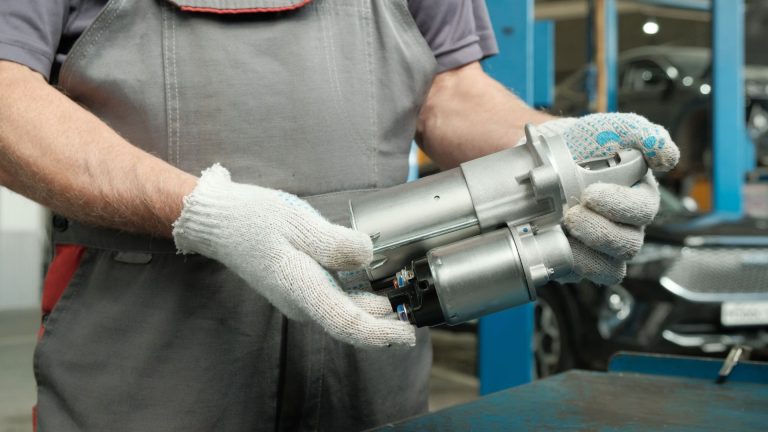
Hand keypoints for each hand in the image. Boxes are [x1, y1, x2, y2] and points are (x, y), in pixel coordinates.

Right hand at [172, 164, 413, 346]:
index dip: (381, 332)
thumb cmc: (255, 218)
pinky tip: (374, 283)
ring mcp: (299, 297)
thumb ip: (335, 243)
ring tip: (401, 296)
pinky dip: (357, 296)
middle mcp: (302, 302)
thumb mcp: (298, 222)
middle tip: (415, 311)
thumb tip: (368, 255)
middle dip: (384, 322)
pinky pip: (333, 299)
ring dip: (373, 309)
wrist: (219, 222)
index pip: (348, 323)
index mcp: (302, 289)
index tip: (408, 333)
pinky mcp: (298, 288)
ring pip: (343, 311)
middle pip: (350, 321)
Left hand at [534, 113, 679, 284]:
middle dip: (600, 230)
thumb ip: (639, 133)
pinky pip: (584, 274)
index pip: (644, 209)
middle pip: (628, 243)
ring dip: (588, 251)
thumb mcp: (609, 129)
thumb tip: (668, 155)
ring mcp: (603, 248)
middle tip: (572, 213)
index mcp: (638, 196)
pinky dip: (572, 265)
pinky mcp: (581, 262)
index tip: (591, 193)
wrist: (543, 161)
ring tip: (564, 228)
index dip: (621, 205)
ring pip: (610, 265)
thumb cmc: (583, 147)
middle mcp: (625, 227)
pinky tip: (557, 245)